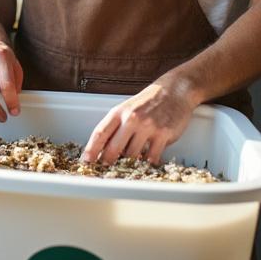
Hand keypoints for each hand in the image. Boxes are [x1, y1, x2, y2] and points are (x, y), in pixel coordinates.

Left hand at [82, 78, 199, 164]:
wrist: (175, 91)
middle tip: (105, 168)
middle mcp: (132, 119)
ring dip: (129, 162)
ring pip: (132, 155)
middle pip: (113, 148)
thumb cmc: (148, 102)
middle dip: (107, 161)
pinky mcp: (164, 134)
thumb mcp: (127, 108)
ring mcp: (148, 127)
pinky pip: (152, 157)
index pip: (100, 133)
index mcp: (119, 112)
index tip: (86, 161)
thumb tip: (103, 148)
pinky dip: (147, 162)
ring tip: (129, 164)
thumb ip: (116, 126)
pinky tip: (146, 161)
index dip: (91, 149)